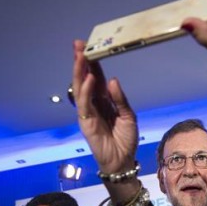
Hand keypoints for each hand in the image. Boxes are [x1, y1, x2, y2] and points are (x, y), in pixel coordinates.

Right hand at [72, 40, 137, 173]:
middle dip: (81, 62)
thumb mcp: (128, 115)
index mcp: (104, 99)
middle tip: (78, 45)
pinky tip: (87, 79)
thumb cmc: (125, 138)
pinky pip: (84, 104)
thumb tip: (112, 80)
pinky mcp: (86, 122)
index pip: (95, 77)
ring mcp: (88, 112)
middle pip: (84, 79)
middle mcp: (94, 103)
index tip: (88, 46)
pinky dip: (85, 91)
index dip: (92, 62)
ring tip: (80, 56)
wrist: (123, 160)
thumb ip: (120, 99)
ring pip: (80, 88)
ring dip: (79, 72)